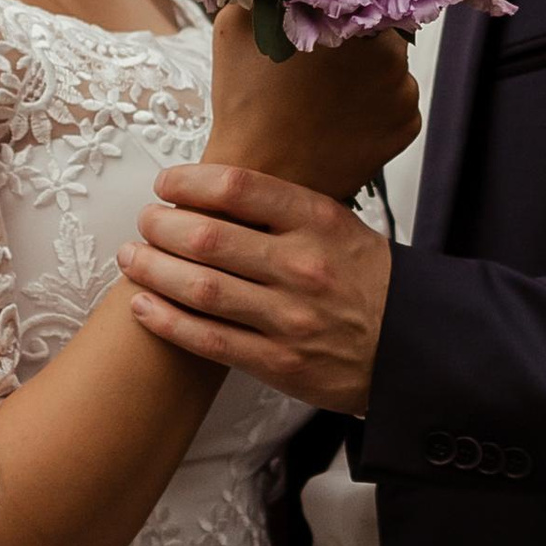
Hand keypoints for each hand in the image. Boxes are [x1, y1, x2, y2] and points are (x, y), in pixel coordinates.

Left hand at [119, 165, 391, 414]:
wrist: (414, 348)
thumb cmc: (368, 283)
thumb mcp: (340, 227)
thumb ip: (284, 210)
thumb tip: (215, 189)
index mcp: (319, 222)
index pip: (239, 187)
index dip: (189, 181)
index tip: (167, 183)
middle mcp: (302, 266)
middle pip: (207, 237)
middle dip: (161, 225)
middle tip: (145, 220)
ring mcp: (289, 318)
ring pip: (200, 288)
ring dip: (153, 269)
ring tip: (132, 257)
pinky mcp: (278, 363)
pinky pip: (208, 339)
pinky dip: (166, 320)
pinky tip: (142, 304)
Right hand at [203, 3, 418, 206]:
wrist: (261, 177)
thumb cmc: (245, 102)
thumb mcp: (238, 26)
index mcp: (351, 17)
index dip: (338, 1)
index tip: (320, 13)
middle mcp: (390, 51)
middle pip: (377, 27)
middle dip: (353, 37)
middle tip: (318, 60)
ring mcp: (404, 91)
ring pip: (389, 65)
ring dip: (365, 72)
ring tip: (325, 94)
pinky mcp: (409, 124)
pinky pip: (395, 101)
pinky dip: (374, 105)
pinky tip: (340, 117)